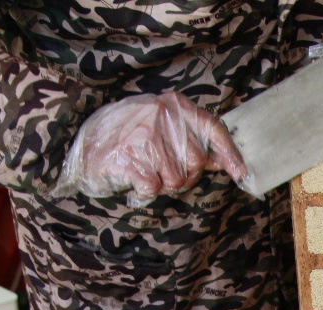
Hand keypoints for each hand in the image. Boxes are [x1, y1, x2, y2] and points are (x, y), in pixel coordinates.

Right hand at [57, 92, 244, 203]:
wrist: (80, 141)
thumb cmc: (124, 135)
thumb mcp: (158, 127)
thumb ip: (188, 140)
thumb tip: (221, 161)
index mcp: (172, 105)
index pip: (211, 128)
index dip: (229, 152)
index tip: (242, 173)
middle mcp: (160, 115)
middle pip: (195, 162)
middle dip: (184, 176)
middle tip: (162, 172)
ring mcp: (143, 134)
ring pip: (175, 179)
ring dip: (161, 184)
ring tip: (143, 171)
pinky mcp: (128, 156)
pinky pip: (152, 188)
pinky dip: (143, 191)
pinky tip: (131, 179)